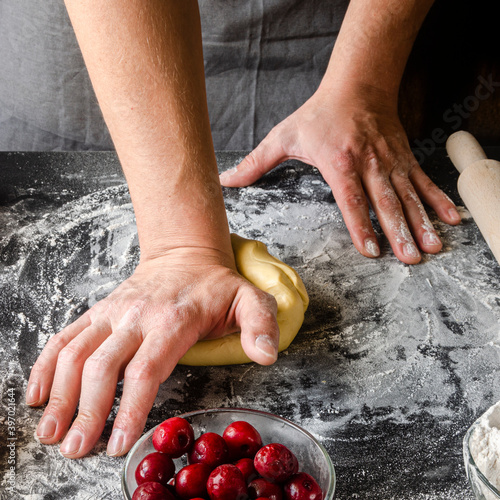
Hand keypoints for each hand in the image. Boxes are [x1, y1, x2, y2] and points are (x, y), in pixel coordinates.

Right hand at [26, 247, 278, 457]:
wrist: (185, 254)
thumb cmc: (217, 286)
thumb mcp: (250, 299)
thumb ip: (261, 325)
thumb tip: (267, 356)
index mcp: (173, 320)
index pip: (147, 368)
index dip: (130, 408)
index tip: (119, 443)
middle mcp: (136, 316)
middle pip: (104, 366)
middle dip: (88, 411)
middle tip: (76, 450)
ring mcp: (113, 312)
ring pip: (76, 353)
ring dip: (60, 394)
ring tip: (50, 432)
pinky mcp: (99, 310)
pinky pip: (66, 336)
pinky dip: (46, 365)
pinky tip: (38, 394)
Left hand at [220, 87, 460, 263]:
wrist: (357, 85)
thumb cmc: (318, 113)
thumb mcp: (283, 135)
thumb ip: (255, 162)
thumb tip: (225, 180)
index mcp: (338, 162)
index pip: (351, 199)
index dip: (361, 225)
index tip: (371, 250)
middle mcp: (368, 163)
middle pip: (385, 202)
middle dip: (399, 231)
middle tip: (410, 259)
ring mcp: (390, 161)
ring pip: (408, 196)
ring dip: (421, 222)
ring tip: (431, 248)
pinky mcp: (403, 158)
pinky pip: (422, 182)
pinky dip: (437, 201)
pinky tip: (449, 221)